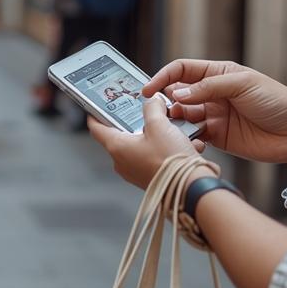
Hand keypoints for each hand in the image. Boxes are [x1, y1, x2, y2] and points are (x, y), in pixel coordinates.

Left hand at [89, 96, 206, 188]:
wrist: (192, 187)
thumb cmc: (170, 160)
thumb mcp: (159, 125)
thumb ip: (152, 108)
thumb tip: (152, 100)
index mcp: (117, 147)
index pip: (96, 128)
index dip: (94, 114)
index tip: (95, 106)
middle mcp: (122, 161)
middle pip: (124, 134)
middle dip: (139, 122)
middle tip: (148, 110)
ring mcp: (135, 171)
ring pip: (143, 145)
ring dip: (159, 135)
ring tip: (174, 128)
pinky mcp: (150, 176)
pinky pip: (156, 156)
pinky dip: (168, 148)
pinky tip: (184, 143)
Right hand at [143, 59, 286, 163]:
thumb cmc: (276, 101)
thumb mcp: (242, 85)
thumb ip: (207, 88)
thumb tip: (177, 94)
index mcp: (218, 74)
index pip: (182, 70)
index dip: (163, 77)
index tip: (148, 90)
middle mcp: (212, 94)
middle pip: (178, 94)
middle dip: (165, 101)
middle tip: (157, 112)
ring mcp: (214, 115)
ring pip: (183, 116)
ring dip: (174, 121)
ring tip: (171, 127)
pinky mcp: (217, 137)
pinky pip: (194, 136)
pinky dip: (186, 138)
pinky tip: (185, 140)